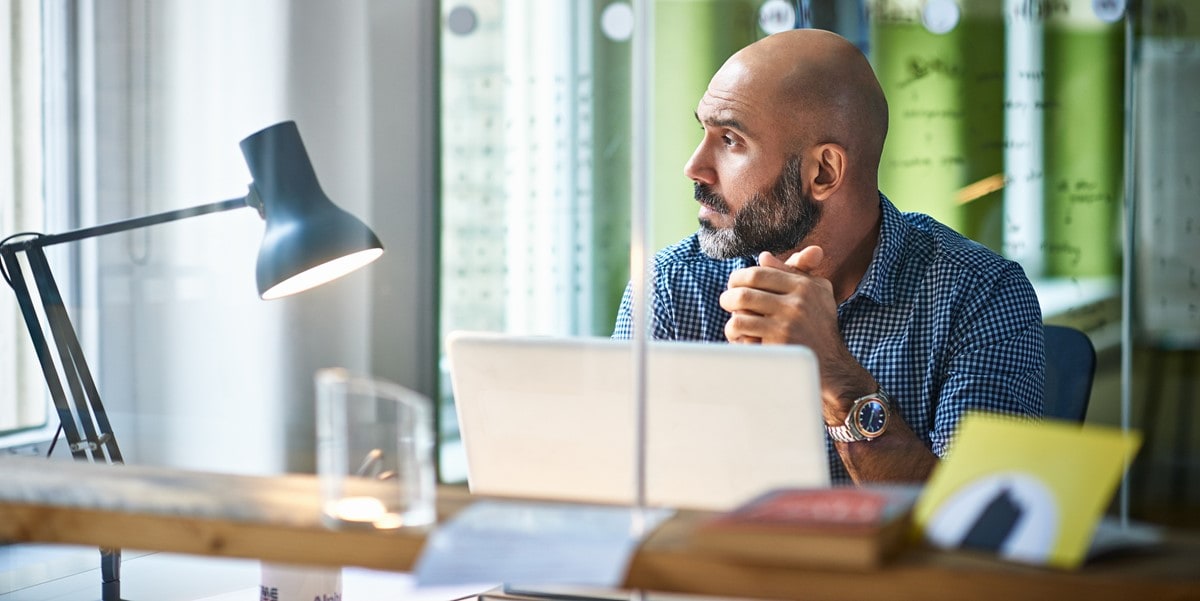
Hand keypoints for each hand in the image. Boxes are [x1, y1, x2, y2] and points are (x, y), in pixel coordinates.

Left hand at [721, 246, 876, 424]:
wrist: (833, 367)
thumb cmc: (820, 327)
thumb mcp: (817, 294)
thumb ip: (794, 271)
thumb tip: (764, 256)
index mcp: (804, 286)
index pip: (759, 273)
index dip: (739, 277)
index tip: (734, 285)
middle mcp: (797, 303)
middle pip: (745, 291)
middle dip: (729, 297)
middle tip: (727, 302)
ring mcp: (787, 324)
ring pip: (739, 313)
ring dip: (731, 318)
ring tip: (734, 323)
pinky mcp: (778, 344)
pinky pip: (743, 332)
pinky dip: (736, 335)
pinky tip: (742, 339)